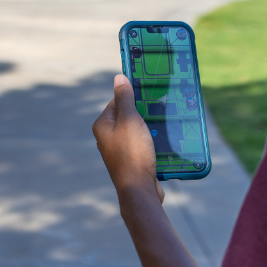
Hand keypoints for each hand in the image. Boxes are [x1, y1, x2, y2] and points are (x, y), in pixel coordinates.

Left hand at [93, 74, 162, 203]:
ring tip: (163, 125)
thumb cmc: (132, 152)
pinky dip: (151, 142)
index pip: (116, 102)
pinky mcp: (131, 161)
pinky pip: (141, 145)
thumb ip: (125, 98)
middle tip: (159, 109)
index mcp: (102, 126)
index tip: (149, 94)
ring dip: (149, 128)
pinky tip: (162, 141)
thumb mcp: (130, 120)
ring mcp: (119, 151)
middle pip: (127, 117)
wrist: (139, 189)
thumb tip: (118, 78)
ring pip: (136, 131)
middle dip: (143, 113)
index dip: (132, 97)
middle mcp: (107, 138)